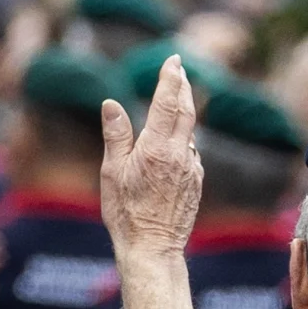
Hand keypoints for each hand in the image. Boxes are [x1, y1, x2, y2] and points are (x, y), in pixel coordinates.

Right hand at [99, 53, 203, 264]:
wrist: (153, 248)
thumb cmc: (126, 213)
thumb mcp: (112, 172)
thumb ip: (116, 135)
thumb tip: (111, 103)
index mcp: (157, 148)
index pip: (167, 102)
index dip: (171, 78)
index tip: (173, 60)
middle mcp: (180, 154)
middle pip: (186, 110)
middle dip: (182, 87)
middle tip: (179, 69)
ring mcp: (192, 168)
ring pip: (190, 132)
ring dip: (184, 112)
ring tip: (177, 98)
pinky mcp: (196, 182)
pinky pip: (192, 152)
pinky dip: (184, 139)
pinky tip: (176, 142)